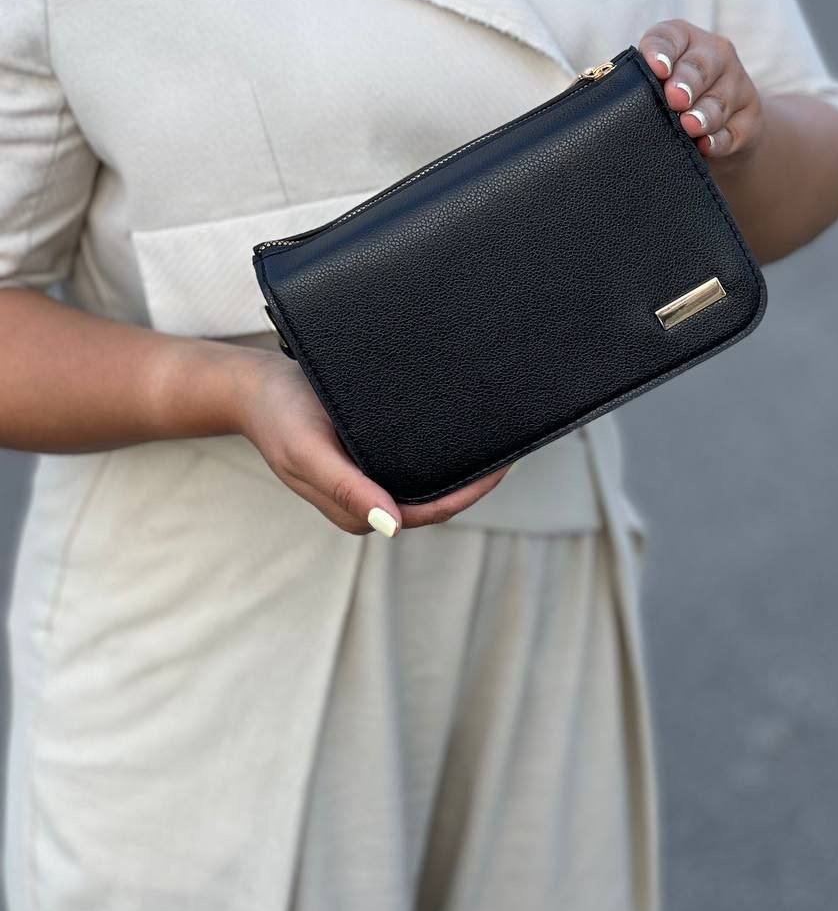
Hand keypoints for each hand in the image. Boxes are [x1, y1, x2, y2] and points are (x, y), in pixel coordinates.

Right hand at [233, 348, 510, 536]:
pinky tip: (464, 426)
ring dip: (462, 464)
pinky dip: (442, 448)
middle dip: (475, 481)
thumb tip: (393, 526)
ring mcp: (370, 478)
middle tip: (512, 445)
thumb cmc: (278, 415)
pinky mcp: (370, 455)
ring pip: (428, 480)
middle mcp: (370, 499)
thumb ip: (347, 489)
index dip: (470, 494)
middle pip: (436, 500)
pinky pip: (415, 459)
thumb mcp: (307, 452)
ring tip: (498, 435)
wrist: (253, 384)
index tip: (503, 467)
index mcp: (358, 511)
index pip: (430, 513)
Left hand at [638, 19, 764, 170]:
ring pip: (720, 99)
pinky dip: (720, 140)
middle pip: (702, 65)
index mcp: (683, 40)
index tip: (655, 69)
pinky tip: (707, 146)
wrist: (716, 135)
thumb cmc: (668, 105)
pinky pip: (736, 130)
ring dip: (704, 114)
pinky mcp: (750, 118)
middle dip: (688, 81)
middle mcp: (714, 55)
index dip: (661, 51)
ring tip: (690, 126)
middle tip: (674, 99)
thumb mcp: (652, 88)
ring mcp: (737, 85)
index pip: (670, 37)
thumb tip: (596, 90)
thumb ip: (632, 85)